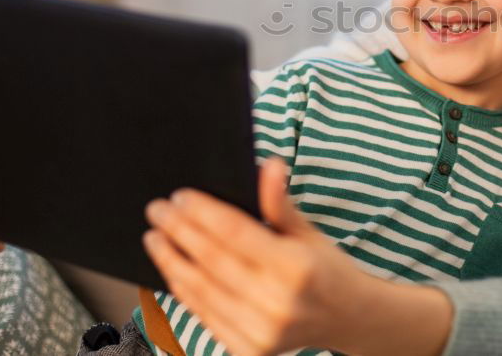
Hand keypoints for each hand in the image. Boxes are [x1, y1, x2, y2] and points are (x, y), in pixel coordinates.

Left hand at [143, 157, 451, 355]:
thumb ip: (280, 202)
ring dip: (172, 261)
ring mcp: (261, 331)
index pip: (236, 234)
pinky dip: (184, 290)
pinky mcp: (249, 350)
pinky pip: (205, 315)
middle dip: (179, 231)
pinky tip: (173, 268)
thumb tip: (270, 164)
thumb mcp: (308, 232)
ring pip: (202, 290)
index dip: (203, 213)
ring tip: (154, 237)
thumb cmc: (326, 269)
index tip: (179, 196)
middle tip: (157, 210)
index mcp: (297, 267)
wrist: (347, 319)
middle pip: (213, 260)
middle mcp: (278, 302)